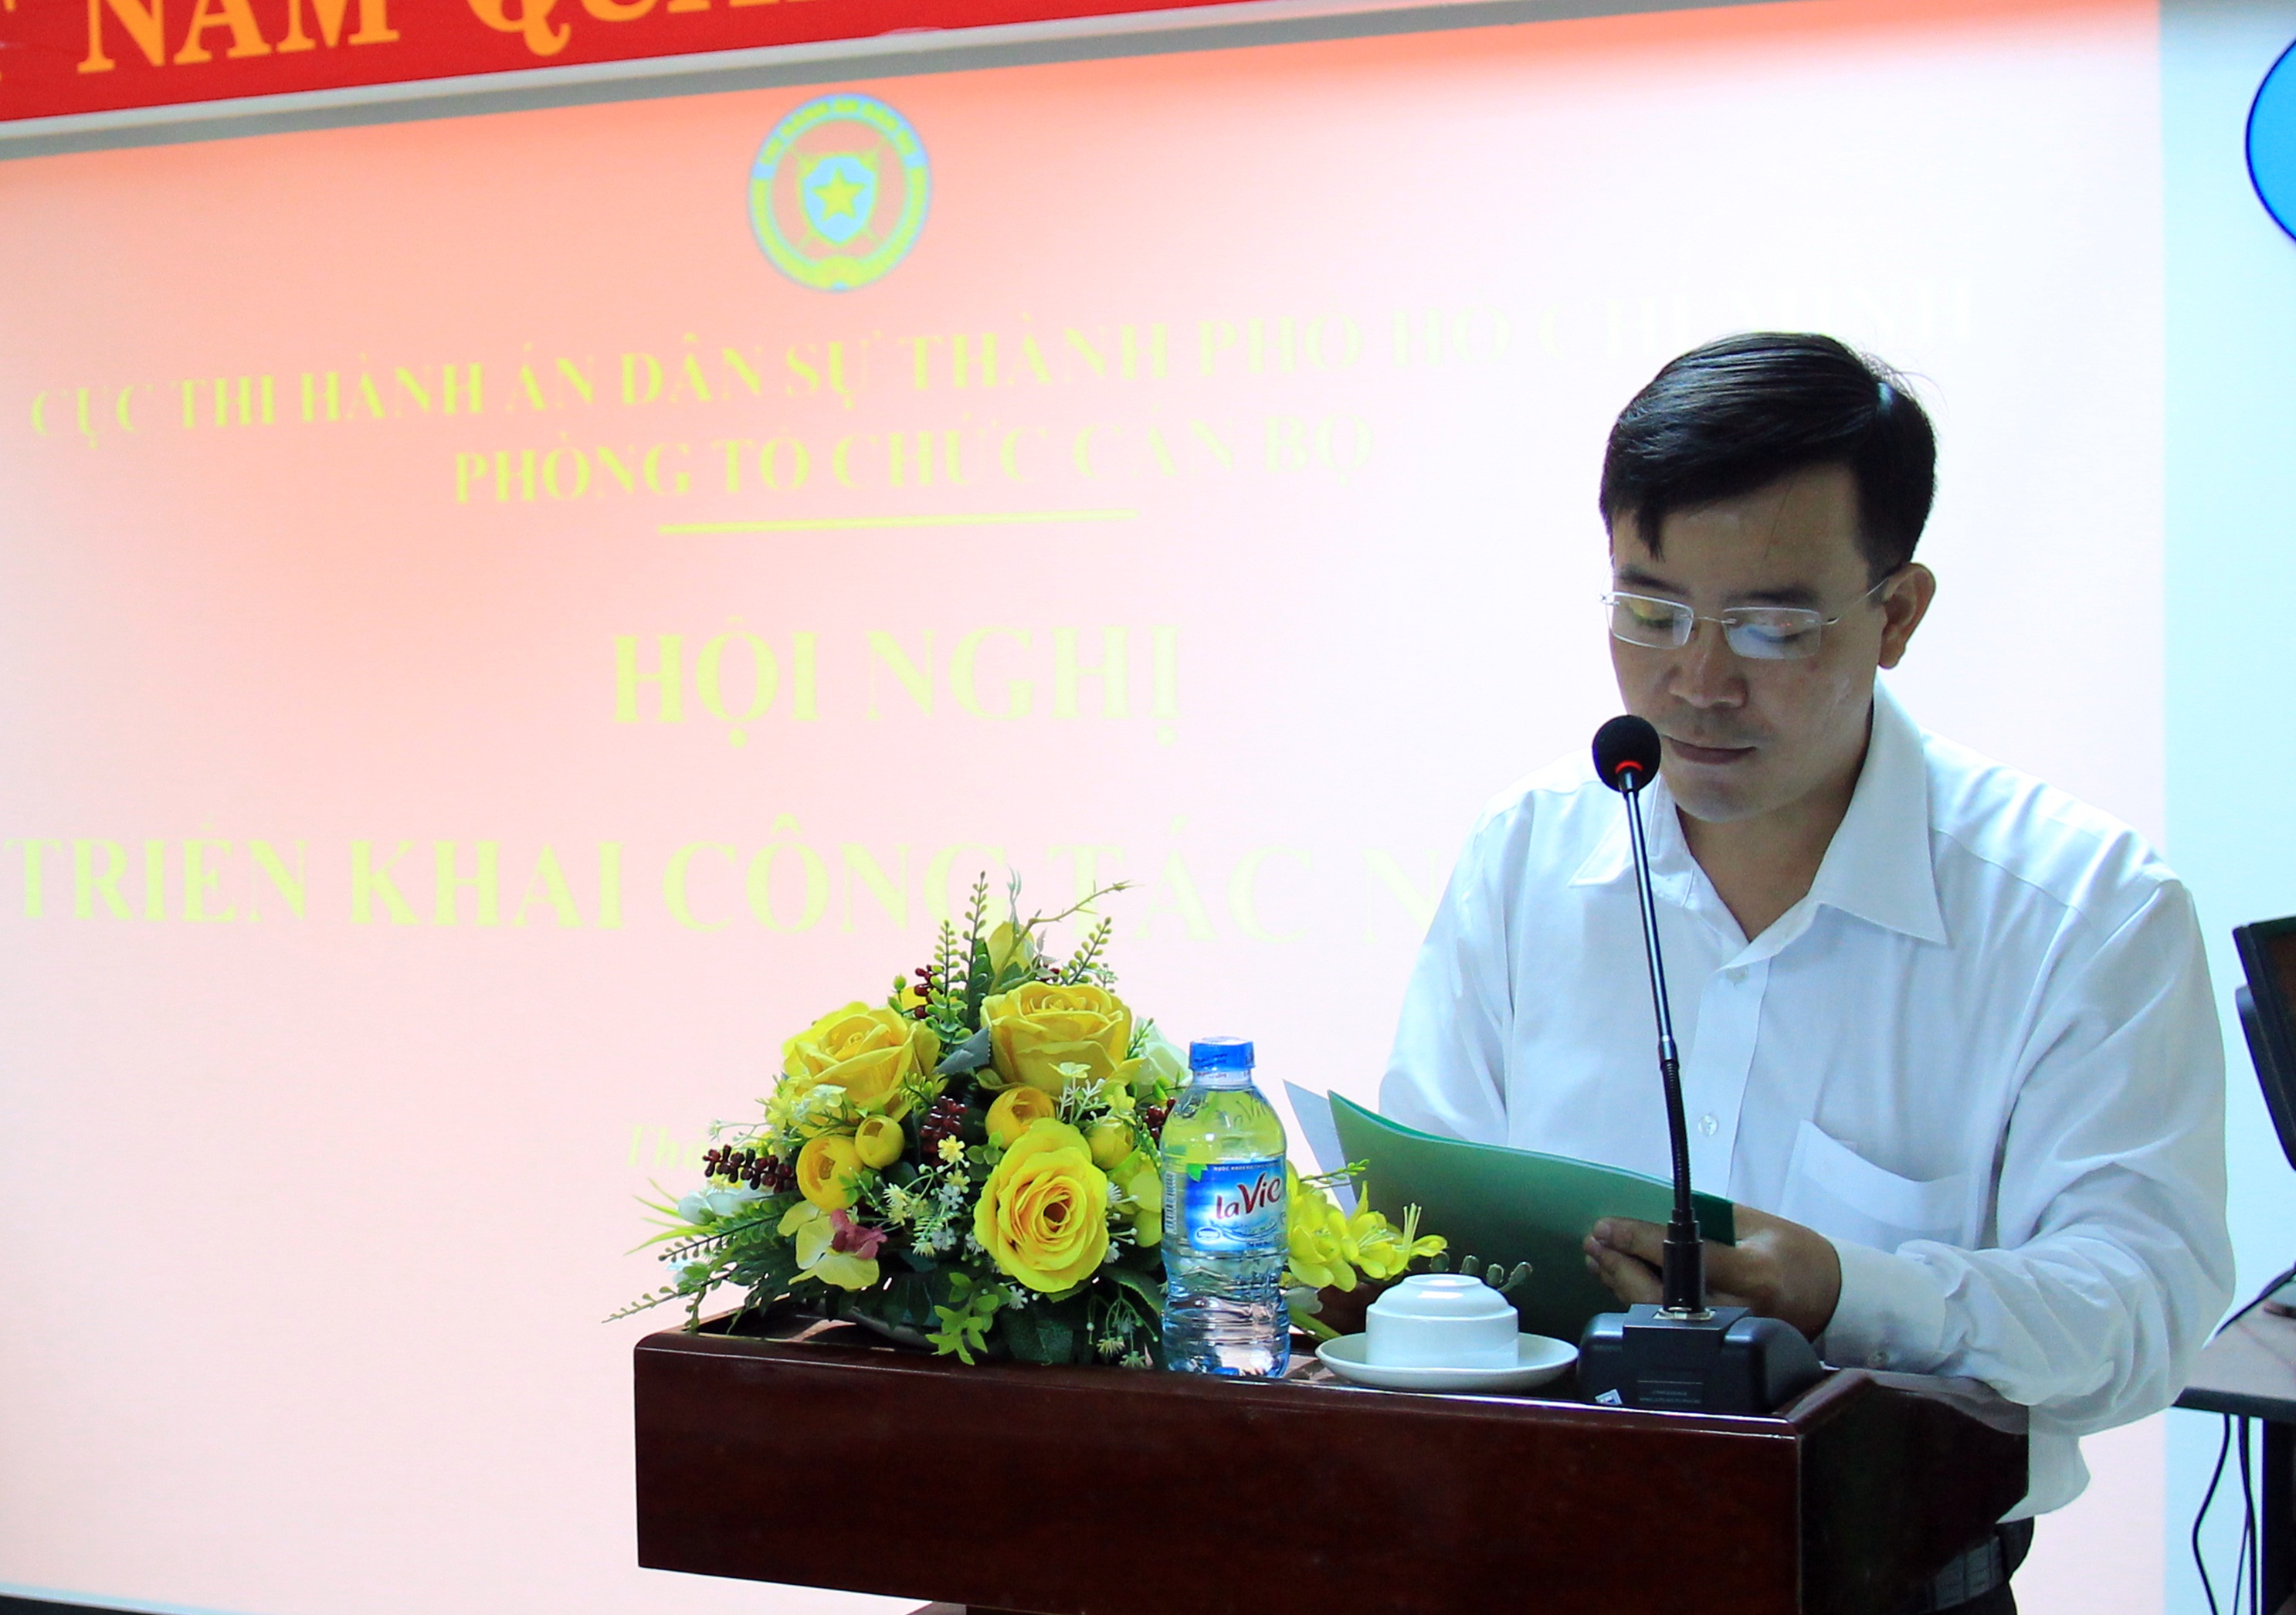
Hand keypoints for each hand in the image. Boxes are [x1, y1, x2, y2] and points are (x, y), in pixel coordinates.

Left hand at [1582, 1204, 1841, 1340]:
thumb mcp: (1759, 1225)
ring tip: (1597, 1255)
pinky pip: (1668, 1322)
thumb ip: (1709, 1221)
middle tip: (1595, 1241)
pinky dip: (1637, 1298)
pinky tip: (1616, 1277)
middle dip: (1620, 1266)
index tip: (1607, 1227)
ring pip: (1659, 1314)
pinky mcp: (1720, 1345)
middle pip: (1664, 1296)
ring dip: (1620, 1283)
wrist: (1831, 1297)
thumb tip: (1654, 1212)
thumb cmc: (1796, 1254)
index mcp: (1754, 1275)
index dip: (1639, 1241)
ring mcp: (1728, 1334)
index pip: (1685, 1258)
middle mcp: (1738, 1310)